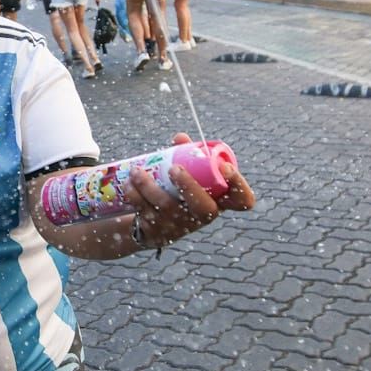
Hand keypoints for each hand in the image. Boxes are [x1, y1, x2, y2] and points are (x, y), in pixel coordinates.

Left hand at [122, 133, 254, 249]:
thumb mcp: (185, 172)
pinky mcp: (157, 232)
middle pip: (205, 209)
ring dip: (149, 187)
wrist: (151, 223)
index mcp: (218, 200)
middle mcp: (202, 217)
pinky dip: (134, 196)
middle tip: (174, 169)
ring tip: (137, 171)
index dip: (239, 186)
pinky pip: (145, 213)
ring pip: (167, 208)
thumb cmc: (176, 190)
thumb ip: (186, 154)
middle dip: (189, 187)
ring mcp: (180, 227)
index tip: (225, 167)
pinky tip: (128, 184)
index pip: (242, 201)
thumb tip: (180, 138)